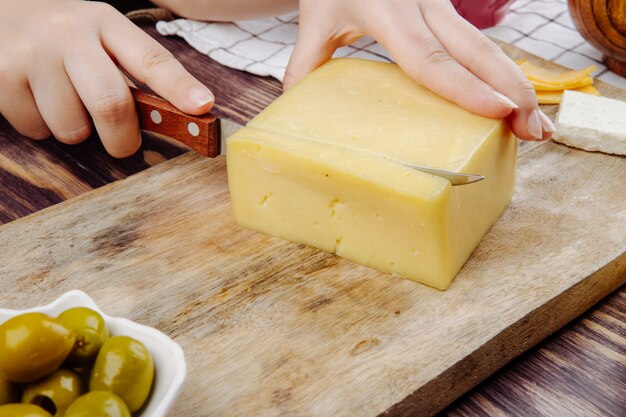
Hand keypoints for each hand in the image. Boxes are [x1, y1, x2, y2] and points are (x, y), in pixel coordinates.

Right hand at [0, 0, 213, 157]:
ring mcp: (33, 53)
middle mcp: (69, 32)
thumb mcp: (95, 37)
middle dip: (122, 138)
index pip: (151, 59)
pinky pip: (38, 129)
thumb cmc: (56, 37)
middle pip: (111, 104)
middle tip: (122, 143)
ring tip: (63, 104)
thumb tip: (181, 114)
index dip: (179, 87)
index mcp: (104, 22)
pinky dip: (42, 128)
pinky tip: (34, 99)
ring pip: (73, 127)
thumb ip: (129, 71)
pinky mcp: (1, 75)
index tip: (203, 106)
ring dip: (76, 131)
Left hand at [285, 0, 553, 140]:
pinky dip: (501, 75)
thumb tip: (294, 113)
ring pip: (485, 48)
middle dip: (510, 92)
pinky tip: (516, 101)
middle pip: (474, 53)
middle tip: (534, 132)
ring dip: (516, 85)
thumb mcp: (315, 20)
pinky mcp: (445, 11)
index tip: (497, 111)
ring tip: (536, 126)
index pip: (429, 58)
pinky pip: (478, 45)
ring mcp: (440, 6)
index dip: (464, 87)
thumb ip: (306, 65)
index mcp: (387, 13)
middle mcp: (423, 7)